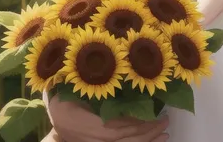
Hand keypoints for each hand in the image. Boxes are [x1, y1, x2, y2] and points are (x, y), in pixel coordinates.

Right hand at [48, 94, 168, 141]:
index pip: (114, 129)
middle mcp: (89, 139)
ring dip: (146, 141)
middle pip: (122, 141)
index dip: (134, 125)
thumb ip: (99, 91)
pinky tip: (151, 140)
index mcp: (84, 124)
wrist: (56, 115)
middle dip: (147, 133)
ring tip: (165, 134)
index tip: (153, 115)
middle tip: (166, 122)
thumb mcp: (80, 90)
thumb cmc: (67, 95)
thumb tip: (124, 87)